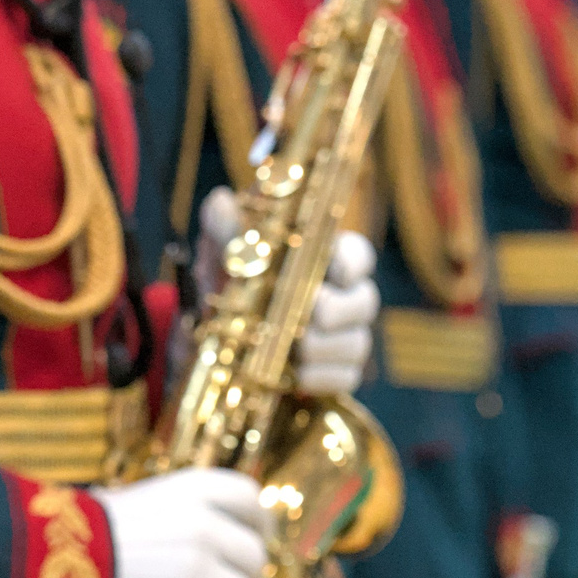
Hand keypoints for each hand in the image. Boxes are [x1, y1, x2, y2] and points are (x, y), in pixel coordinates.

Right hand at [96, 468, 268, 577]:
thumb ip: (172, 512)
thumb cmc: (79, 535)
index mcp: (190, 490)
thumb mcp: (129, 502)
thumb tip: (196, 529)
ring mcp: (198, 570)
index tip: (258, 538)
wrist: (43, 568)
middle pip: (253, 556)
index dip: (259, 521)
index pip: (249, 497)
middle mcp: (202, 525)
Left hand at [193, 190, 380, 395]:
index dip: (354, 262)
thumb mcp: (220, 251)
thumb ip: (224, 225)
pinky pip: (345, 378)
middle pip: (366, 301)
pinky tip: (296, 376)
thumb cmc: (228, 281)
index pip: (359, 254)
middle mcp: (342, 297)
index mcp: (322, 259)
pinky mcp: (334, 373)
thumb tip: (222, 200)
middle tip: (312, 312)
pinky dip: (321, 377)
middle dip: (338, 309)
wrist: (210, 336)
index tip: (336, 270)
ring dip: (325, 346)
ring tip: (295, 348)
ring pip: (357, 343)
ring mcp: (342, 337)